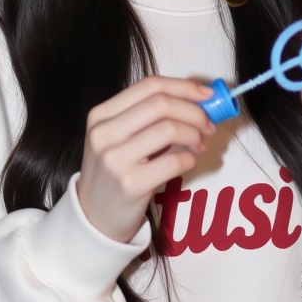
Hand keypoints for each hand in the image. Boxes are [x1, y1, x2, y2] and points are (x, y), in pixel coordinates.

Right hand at [78, 76, 216, 242]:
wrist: (94, 215)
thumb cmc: (114, 171)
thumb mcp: (118, 137)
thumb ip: (149, 116)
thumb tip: (198, 101)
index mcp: (101, 114)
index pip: (149, 85)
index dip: (184, 87)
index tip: (207, 96)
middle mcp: (104, 133)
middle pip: (161, 103)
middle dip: (194, 111)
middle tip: (207, 124)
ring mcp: (115, 159)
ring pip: (169, 129)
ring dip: (194, 134)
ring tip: (198, 144)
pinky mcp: (130, 184)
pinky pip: (174, 161)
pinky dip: (189, 158)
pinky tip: (187, 162)